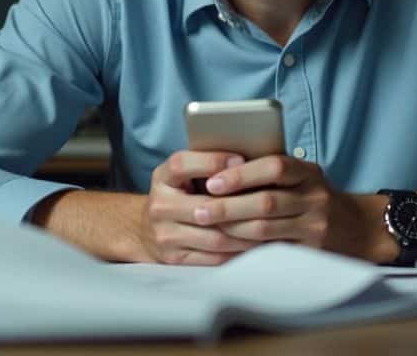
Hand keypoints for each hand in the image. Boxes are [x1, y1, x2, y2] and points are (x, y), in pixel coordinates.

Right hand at [140, 150, 263, 264]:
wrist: (145, 231)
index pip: (183, 164)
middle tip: (271, 201)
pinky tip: (256, 245)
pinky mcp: (175, 259)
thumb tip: (247, 158)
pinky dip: (238, 252)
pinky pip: (214, 258)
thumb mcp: (181, 174)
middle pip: (206, 207)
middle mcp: (159, 206)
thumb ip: (206, 164)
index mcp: (162, 178)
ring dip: (247, 234)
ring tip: (271, 225)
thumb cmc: (177, 196)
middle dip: (242, 205)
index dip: (213, 161)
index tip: (242, 159)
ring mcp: (165, 235)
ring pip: (215, 237)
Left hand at [190, 155, 376, 256]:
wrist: (357, 228)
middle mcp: (315, 199)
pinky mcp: (311, 252)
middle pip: (266, 202)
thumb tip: (221, 166)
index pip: (274, 167)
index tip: (212, 181)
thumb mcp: (303, 176)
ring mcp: (315, 227)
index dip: (241, 174)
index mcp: (309, 173)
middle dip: (228, 206)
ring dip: (231, 229)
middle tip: (199, 209)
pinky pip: (271, 251)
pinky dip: (246, 248)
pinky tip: (226, 246)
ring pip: (265, 229)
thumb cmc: (315, 196)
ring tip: (207, 227)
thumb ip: (270, 171)